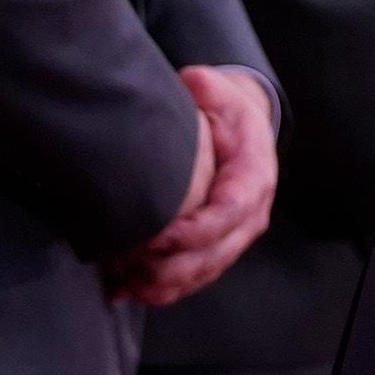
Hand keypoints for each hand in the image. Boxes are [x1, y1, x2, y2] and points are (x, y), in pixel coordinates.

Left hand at [111, 67, 276, 307]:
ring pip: (202, 273)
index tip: (154, 237)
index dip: (192, 232)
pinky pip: (193, 278)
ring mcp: (235, 237)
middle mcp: (250, 216)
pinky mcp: (217, 250)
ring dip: (162, 285)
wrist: (244, 130)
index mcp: (253, 178)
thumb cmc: (228, 113)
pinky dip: (161, 290)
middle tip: (126, 265)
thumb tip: (193, 82)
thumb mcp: (222, 91)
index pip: (227, 213)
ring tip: (122, 283)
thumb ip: (208, 86)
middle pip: (213, 255)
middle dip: (170, 268)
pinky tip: (124, 292)